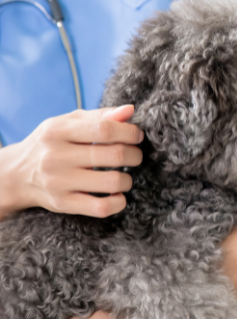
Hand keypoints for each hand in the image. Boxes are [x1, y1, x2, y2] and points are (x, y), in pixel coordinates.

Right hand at [0, 105, 142, 219]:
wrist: (16, 175)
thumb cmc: (51, 143)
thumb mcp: (69, 122)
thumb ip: (100, 115)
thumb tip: (130, 110)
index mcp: (59, 131)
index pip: (105, 129)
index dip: (129, 132)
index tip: (137, 136)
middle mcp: (57, 156)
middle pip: (114, 155)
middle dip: (135, 155)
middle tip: (135, 155)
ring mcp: (59, 182)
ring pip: (112, 182)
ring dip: (128, 179)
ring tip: (125, 175)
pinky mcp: (63, 204)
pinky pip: (100, 208)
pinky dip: (118, 202)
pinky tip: (118, 194)